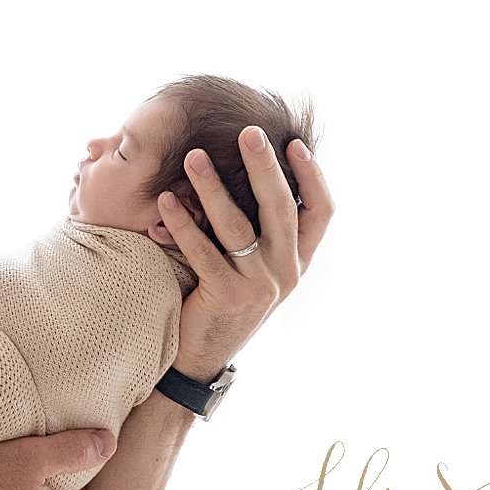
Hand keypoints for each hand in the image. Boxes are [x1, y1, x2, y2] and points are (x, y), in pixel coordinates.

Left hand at [157, 129, 334, 377]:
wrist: (202, 357)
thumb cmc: (224, 299)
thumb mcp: (258, 267)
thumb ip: (265, 231)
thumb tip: (260, 172)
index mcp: (299, 260)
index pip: (322, 212)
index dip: (312, 176)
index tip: (294, 143)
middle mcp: (287, 271)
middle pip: (281, 207)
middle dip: (264, 165)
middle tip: (248, 132)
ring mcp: (260, 285)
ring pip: (238, 224)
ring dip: (212, 186)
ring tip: (193, 156)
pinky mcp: (227, 296)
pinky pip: (203, 250)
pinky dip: (183, 222)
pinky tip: (166, 200)